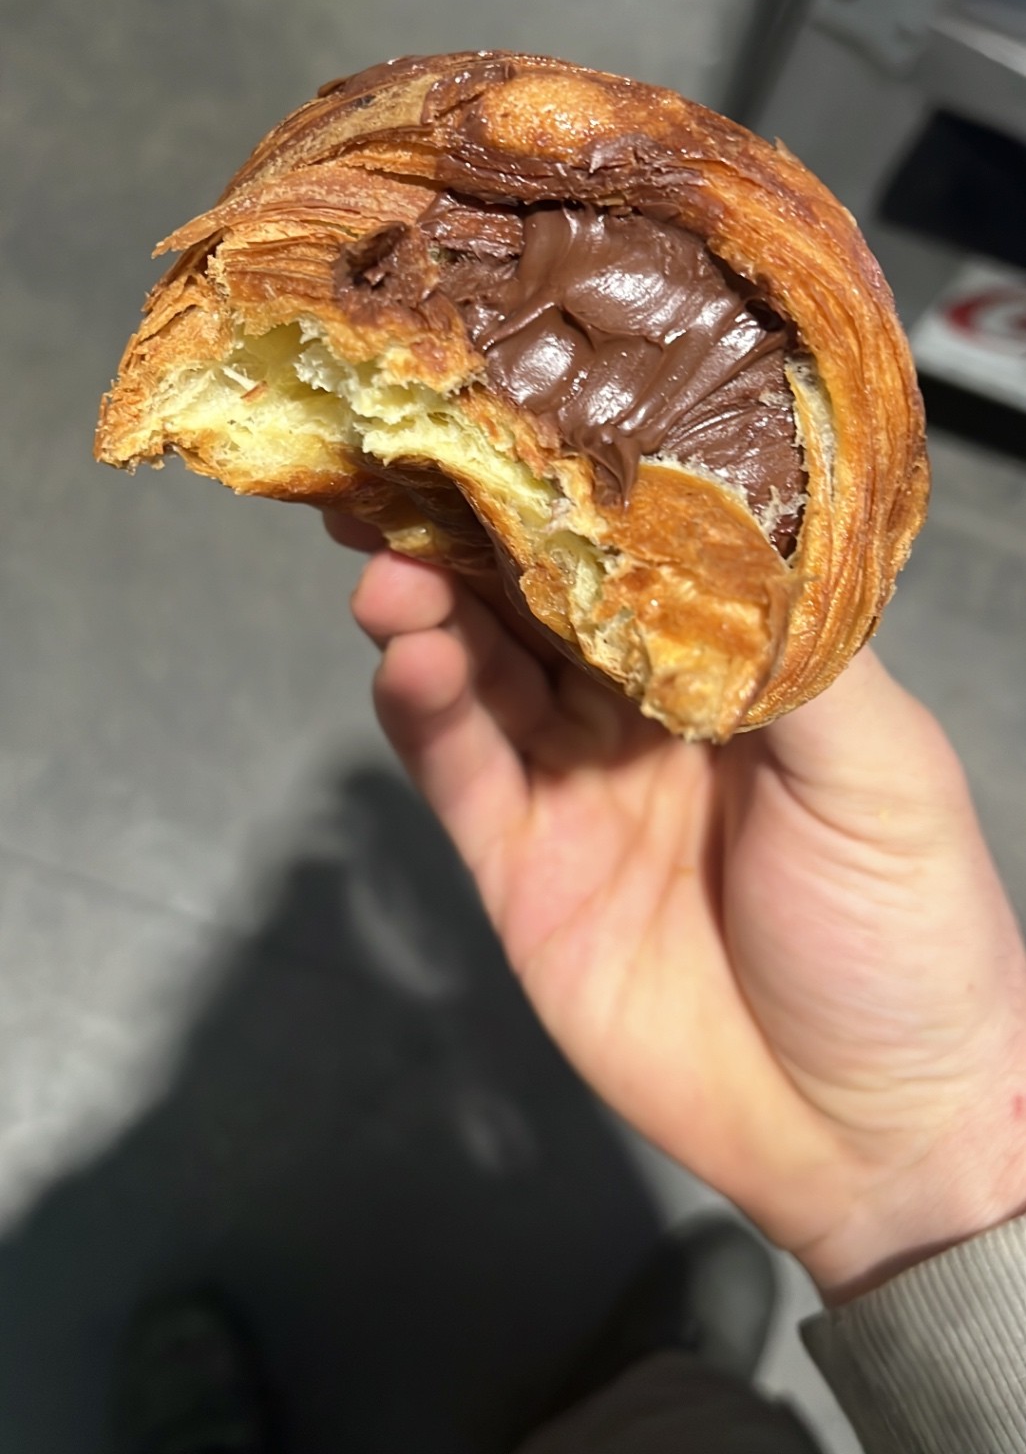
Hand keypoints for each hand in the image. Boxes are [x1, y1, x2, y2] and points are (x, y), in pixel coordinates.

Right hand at [327, 515, 1025, 1300]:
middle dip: (472, 537)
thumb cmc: (908, 928)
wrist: (872, 1128)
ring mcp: (577, 789)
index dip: (572, 495)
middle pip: (539, 604)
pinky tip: (407, 662)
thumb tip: (700, 521)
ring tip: (393, 573)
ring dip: (432, 614)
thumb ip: (785, 641)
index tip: (509, 426)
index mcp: (735, 670)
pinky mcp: (521, 870)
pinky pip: (460, 774)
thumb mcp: (880, 762)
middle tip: (405, 474)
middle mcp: (645, 713)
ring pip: (485, 675)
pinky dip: (425, 712)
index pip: (637, 557)